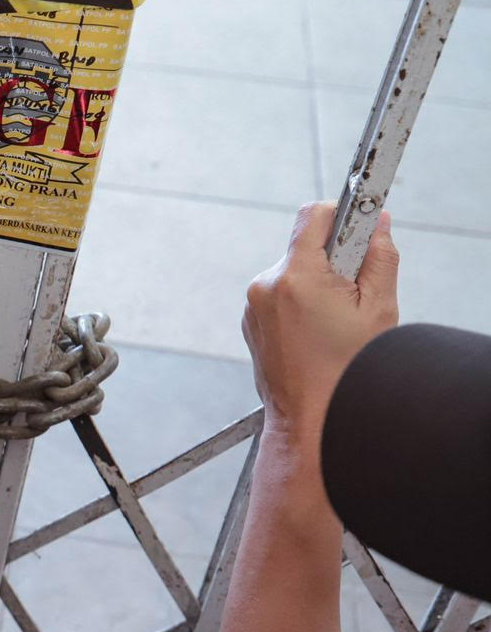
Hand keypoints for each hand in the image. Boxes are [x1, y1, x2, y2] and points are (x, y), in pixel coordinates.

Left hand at [243, 203, 399, 443]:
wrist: (309, 417)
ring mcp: (253, 304)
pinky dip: (301, 303)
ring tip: (334, 321)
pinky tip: (316, 333)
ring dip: (318, 284)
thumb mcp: (377, 308)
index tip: (360, 230)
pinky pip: (280, 295)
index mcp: (295, 277)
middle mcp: (265, 285)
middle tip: (353, 293)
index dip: (342, 214)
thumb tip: (378, 223)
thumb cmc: (345, 369)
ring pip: (294, 272)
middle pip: (305, 246)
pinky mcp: (251, 320)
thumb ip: (379, 258)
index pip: (313, 215)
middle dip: (334, 259)